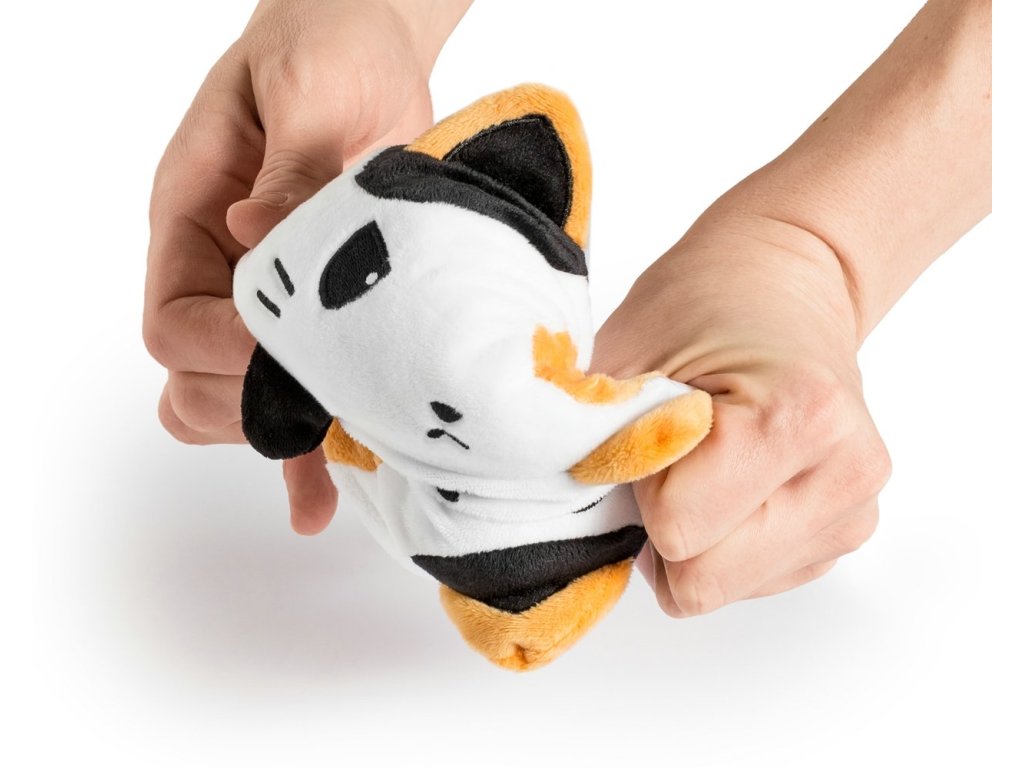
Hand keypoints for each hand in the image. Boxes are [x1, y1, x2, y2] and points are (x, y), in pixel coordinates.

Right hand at [144, 0, 464, 533]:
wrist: (370, 48)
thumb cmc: (327, 51)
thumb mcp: (306, 94)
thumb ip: (286, 171)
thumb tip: (256, 234)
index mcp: (193, 217)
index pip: (171, 320)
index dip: (217, 352)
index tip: (277, 352)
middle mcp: (222, 267)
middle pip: (195, 375)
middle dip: (244, 401)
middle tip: (313, 406)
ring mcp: (270, 295)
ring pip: (242, 394)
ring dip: (277, 433)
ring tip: (324, 468)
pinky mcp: (323, 308)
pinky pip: (297, 389)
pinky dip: (305, 446)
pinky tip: (315, 501)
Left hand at [591, 211, 890, 614]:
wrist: (784, 280)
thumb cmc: (705, 301)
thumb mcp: (627, 351)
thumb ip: (589, 435)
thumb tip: (549, 516)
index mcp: (801, 415)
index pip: (678, 528)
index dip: (640, 483)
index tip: (649, 429)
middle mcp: (844, 473)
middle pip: (702, 580)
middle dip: (662, 526)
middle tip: (668, 455)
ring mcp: (852, 511)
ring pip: (720, 589)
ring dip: (690, 538)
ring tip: (704, 460)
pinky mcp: (843, 534)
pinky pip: (746, 583)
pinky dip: (719, 542)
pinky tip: (731, 480)